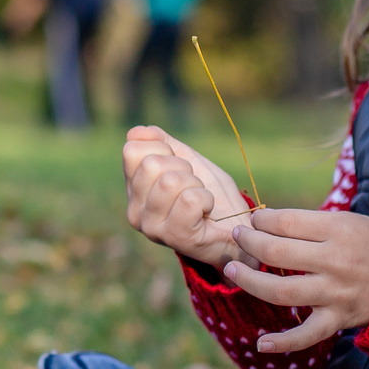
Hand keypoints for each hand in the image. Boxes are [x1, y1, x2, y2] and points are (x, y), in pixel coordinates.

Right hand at [123, 125, 251, 265]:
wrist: (236, 226)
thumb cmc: (210, 194)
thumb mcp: (187, 161)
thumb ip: (162, 143)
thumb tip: (137, 131)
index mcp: (133, 190)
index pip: (132, 150)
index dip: (164, 149)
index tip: (179, 167)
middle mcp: (135, 211)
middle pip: (151, 164)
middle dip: (182, 167)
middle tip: (193, 185)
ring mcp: (152, 227)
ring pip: (170, 182)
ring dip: (196, 185)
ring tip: (199, 200)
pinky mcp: (174, 237)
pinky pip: (189, 200)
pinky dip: (206, 199)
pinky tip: (206, 212)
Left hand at [225, 209, 368, 351]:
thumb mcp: (348, 221)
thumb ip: (309, 224)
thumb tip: (265, 223)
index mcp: (338, 231)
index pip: (286, 223)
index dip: (262, 220)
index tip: (254, 221)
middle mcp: (335, 262)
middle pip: (276, 253)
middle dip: (249, 243)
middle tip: (238, 237)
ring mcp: (335, 294)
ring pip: (280, 291)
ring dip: (249, 281)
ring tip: (232, 271)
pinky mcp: (338, 319)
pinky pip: (307, 335)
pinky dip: (283, 342)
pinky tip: (261, 343)